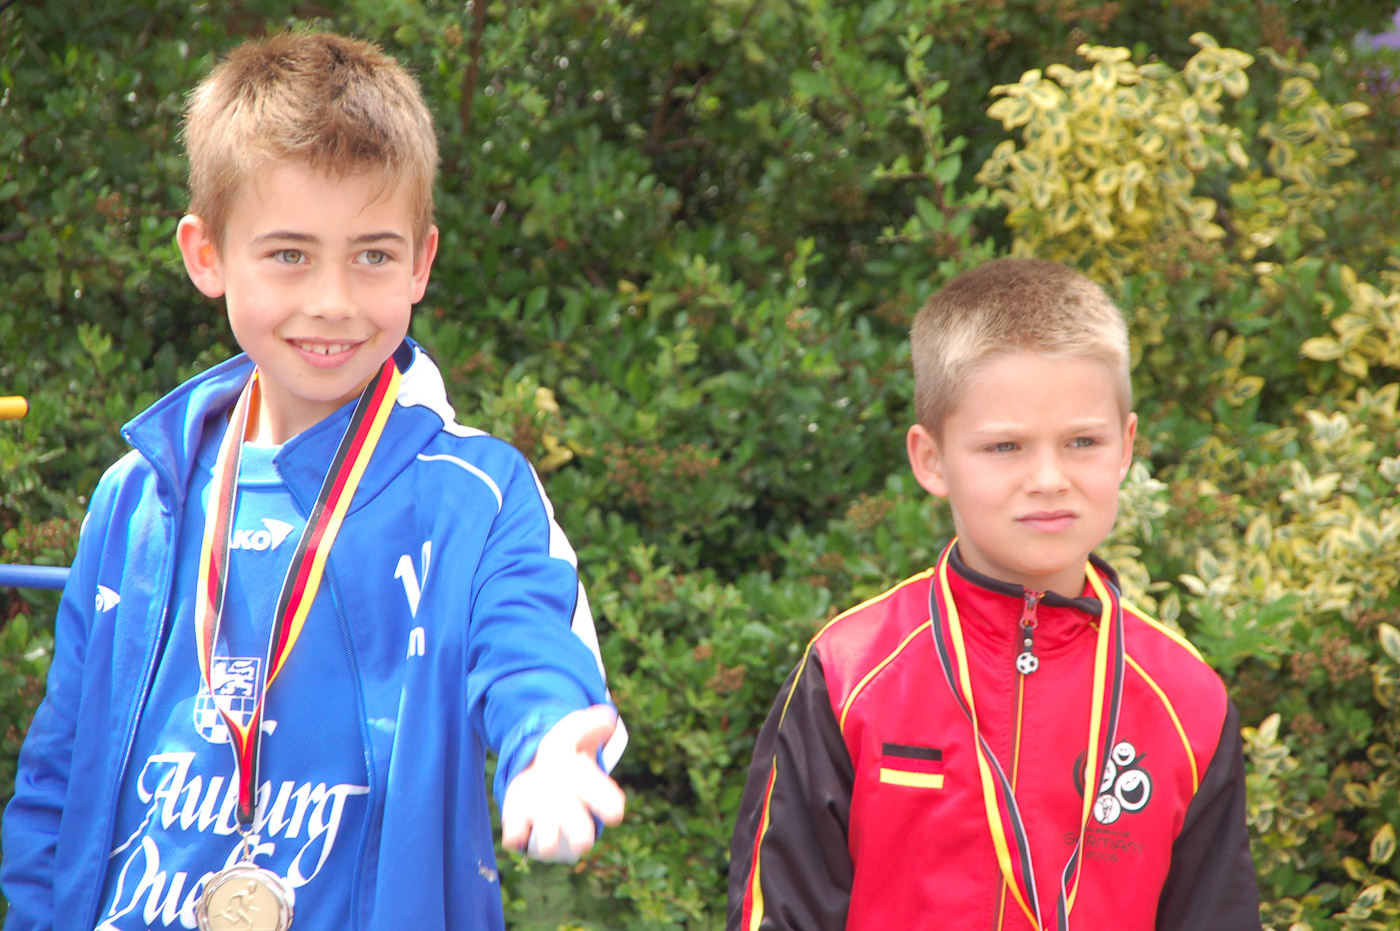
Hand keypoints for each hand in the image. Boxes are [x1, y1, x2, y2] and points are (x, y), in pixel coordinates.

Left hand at [501, 704, 625, 861]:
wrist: (535, 773)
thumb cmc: (562, 755)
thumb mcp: (573, 732)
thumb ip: (589, 723)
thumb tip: (607, 716)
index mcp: (587, 789)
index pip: (607, 802)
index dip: (610, 807)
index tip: (614, 813)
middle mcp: (570, 813)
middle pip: (581, 834)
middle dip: (580, 835)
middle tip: (582, 839)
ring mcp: (544, 822)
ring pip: (548, 844)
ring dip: (547, 839)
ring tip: (545, 830)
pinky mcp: (518, 823)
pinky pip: (516, 838)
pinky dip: (515, 835)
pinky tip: (516, 830)